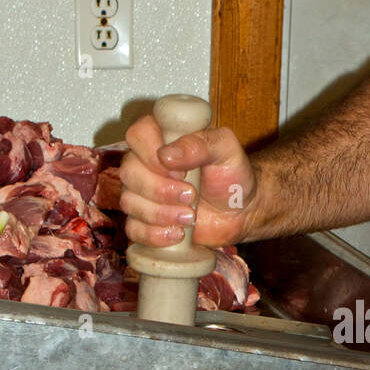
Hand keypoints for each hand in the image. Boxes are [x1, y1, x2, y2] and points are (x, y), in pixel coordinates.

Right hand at [119, 114, 258, 249]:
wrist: (240, 212)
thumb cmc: (231, 176)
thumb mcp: (225, 151)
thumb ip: (200, 144)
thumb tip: (167, 155)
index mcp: (162, 136)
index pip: (138, 134)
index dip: (152, 154)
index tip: (180, 171)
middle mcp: (145, 162)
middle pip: (129, 172)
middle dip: (161, 190)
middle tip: (191, 196)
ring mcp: (141, 192)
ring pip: (129, 202)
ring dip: (161, 214)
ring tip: (191, 217)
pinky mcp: (144, 220)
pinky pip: (133, 229)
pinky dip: (155, 235)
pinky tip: (178, 234)